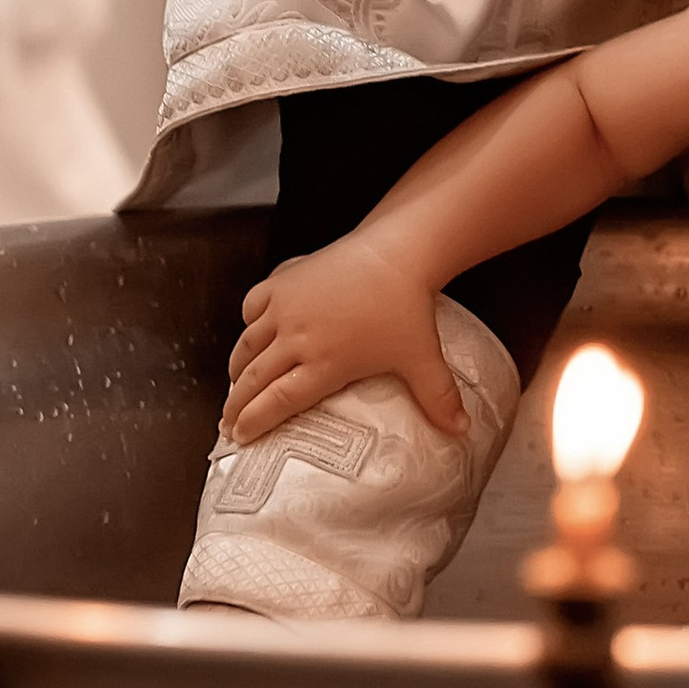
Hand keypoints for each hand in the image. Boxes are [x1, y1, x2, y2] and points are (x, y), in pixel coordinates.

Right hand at [223, 232, 461, 442]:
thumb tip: (461, 431)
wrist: (397, 250)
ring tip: (235, 386)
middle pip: (253, 379)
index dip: (254, 421)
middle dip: (236, 405)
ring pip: (247, 345)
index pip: (276, 401)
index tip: (239, 437)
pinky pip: (253, 307)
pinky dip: (249, 324)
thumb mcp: (422, 358)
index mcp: (323, 362)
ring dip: (238, 369)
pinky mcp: (281, 280)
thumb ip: (438, 398)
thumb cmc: (406, 306)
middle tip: (227, 423)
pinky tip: (253, 333)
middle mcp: (296, 336)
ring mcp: (284, 306)